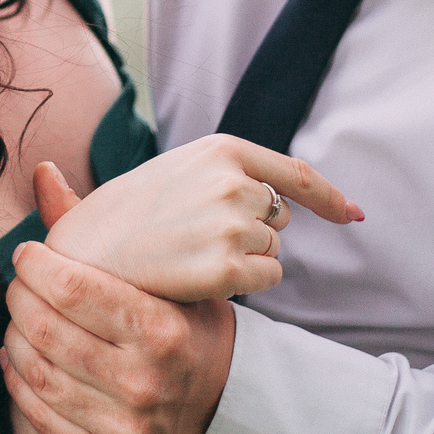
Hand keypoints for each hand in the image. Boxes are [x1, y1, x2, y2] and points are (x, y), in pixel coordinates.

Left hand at [1, 240, 235, 433]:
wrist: (224, 403)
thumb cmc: (187, 325)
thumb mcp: (167, 278)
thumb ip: (103, 231)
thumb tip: (42, 172)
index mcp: (163, 330)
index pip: (73, 289)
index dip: (36, 266)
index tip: (28, 254)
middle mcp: (146, 380)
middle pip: (47, 331)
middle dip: (18, 299)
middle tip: (17, 284)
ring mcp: (129, 425)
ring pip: (39, 374)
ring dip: (14, 339)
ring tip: (17, 319)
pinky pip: (44, 418)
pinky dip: (18, 384)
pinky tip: (17, 360)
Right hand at [37, 134, 357, 303]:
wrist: (80, 254)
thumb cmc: (120, 217)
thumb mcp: (172, 174)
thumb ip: (223, 177)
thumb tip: (281, 201)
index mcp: (219, 149)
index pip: (294, 174)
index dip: (329, 198)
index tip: (353, 215)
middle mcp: (232, 181)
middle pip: (278, 217)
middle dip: (252, 231)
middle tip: (198, 240)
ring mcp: (231, 223)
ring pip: (272, 250)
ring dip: (245, 259)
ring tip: (191, 256)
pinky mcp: (227, 266)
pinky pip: (266, 278)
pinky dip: (245, 284)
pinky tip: (203, 278)